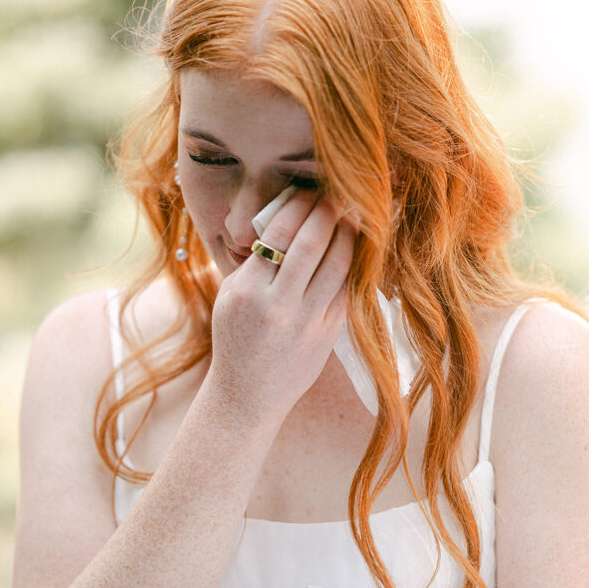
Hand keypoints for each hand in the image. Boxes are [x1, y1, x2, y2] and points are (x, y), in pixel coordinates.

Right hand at [207, 190, 355, 421]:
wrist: (246, 397)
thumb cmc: (235, 339)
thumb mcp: (231, 296)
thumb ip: (254, 262)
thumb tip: (284, 219)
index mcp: (248, 291)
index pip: (278, 234)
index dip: (298, 206)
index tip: (307, 190)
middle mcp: (279, 306)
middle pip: (312, 244)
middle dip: (327, 212)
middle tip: (337, 193)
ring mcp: (307, 323)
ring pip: (337, 266)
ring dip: (348, 234)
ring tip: (352, 214)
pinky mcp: (328, 337)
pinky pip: (347, 291)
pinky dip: (355, 265)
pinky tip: (358, 248)